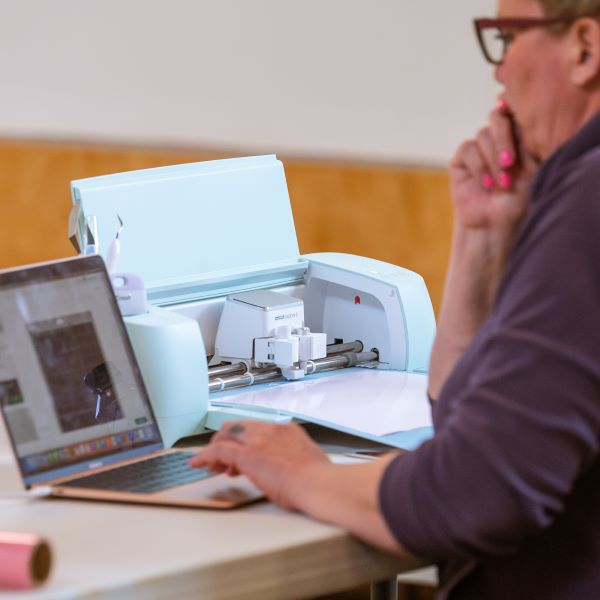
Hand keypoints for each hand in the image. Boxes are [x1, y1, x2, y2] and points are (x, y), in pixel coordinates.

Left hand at [189, 421, 329, 509]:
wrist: (319, 483)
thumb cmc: (319, 480)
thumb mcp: (307, 462)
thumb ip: (294, 460)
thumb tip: (291, 469)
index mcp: (287, 431)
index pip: (257, 429)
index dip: (244, 441)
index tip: (241, 455)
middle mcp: (271, 431)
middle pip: (239, 426)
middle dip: (227, 440)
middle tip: (223, 459)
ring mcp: (258, 441)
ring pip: (226, 434)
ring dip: (216, 448)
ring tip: (212, 464)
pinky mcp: (247, 455)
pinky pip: (218, 450)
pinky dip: (205, 455)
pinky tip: (198, 463)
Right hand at [450, 99, 538, 232]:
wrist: (496, 225)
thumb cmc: (520, 201)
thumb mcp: (533, 171)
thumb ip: (529, 142)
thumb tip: (525, 115)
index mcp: (521, 137)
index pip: (516, 113)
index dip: (514, 109)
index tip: (514, 111)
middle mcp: (499, 139)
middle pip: (498, 117)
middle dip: (504, 138)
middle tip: (509, 162)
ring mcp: (479, 148)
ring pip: (483, 134)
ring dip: (492, 159)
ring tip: (502, 184)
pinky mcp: (462, 160)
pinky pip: (468, 149)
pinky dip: (479, 166)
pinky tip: (487, 184)